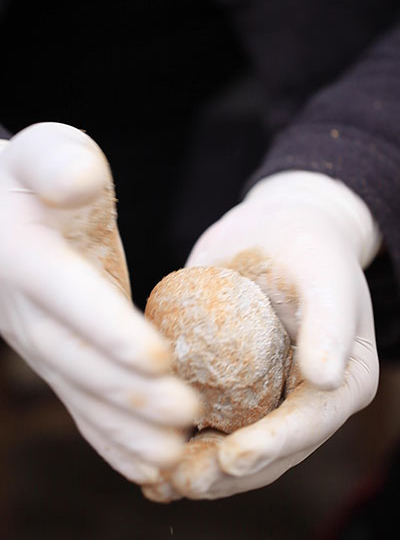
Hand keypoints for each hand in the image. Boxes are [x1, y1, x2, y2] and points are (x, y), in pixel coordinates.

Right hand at [0, 122, 198, 484]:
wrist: (6, 211)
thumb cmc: (37, 176)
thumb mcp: (45, 153)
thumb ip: (58, 163)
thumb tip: (76, 179)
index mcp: (25, 256)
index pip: (68, 297)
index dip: (109, 329)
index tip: (160, 358)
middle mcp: (24, 309)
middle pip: (78, 359)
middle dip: (132, 392)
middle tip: (189, 415)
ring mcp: (38, 339)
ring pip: (81, 393)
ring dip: (126, 429)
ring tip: (175, 457)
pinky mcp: (57, 354)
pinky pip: (81, 401)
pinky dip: (111, 435)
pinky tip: (147, 462)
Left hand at [142, 170, 380, 500]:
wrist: (275, 229)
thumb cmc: (309, 247)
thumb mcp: (326, 276)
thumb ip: (330, 323)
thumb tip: (325, 378)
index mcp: (340, 382)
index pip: (309, 424)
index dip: (272, 447)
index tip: (232, 458)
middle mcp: (302, 398)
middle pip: (269, 451)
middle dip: (226, 472)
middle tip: (184, 480)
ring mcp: (264, 394)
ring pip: (233, 445)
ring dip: (198, 469)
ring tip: (159, 480)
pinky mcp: (228, 383)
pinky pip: (206, 419)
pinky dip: (178, 439)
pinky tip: (146, 454)